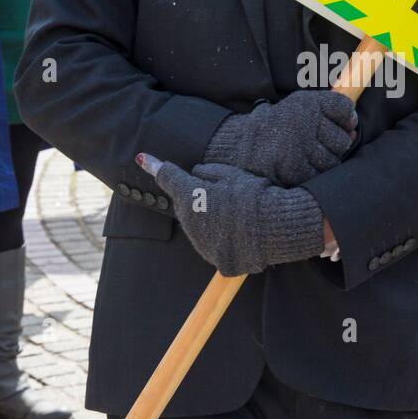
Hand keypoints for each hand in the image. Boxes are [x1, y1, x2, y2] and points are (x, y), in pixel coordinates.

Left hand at [137, 156, 324, 275]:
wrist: (276, 227)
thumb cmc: (255, 195)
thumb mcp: (232, 174)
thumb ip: (209, 172)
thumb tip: (195, 173)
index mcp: (190, 196)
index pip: (168, 176)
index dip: (155, 165)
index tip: (141, 157)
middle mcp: (190, 222)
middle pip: (186, 205)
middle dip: (197, 198)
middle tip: (225, 194)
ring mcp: (202, 245)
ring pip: (199, 227)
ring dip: (210, 220)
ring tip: (238, 215)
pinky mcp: (217, 261)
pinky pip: (215, 246)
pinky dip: (224, 239)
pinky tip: (242, 234)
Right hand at [205, 90, 357, 186]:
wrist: (243, 143)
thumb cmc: (281, 125)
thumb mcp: (302, 106)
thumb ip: (331, 112)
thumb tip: (354, 130)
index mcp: (307, 102)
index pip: (345, 108)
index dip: (346, 119)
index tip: (340, 123)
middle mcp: (303, 120)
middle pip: (343, 140)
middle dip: (334, 145)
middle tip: (315, 143)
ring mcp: (298, 144)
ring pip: (333, 161)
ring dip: (324, 161)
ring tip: (306, 154)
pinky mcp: (293, 167)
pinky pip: (318, 175)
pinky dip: (312, 173)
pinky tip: (299, 165)